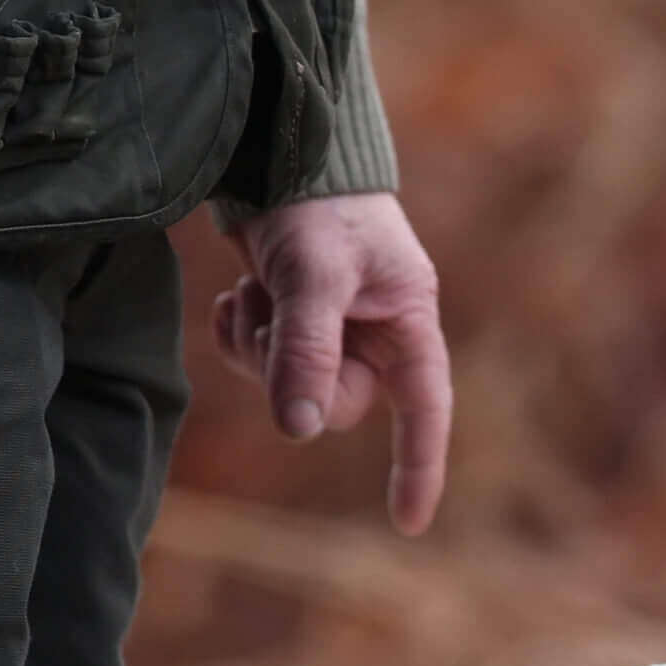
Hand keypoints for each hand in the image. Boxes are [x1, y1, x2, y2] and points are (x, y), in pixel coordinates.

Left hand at [218, 192, 451, 534]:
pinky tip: (239, 289)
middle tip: (271, 315)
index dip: (418, 467)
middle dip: (295, 370)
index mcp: (408, 320)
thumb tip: (300, 432)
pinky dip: (244, 329)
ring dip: (259, 346)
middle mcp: (376, 330)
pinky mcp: (292, 312)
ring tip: (252, 292)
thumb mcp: (314, 276)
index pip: (425, 410)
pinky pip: (263, 357)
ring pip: (292, 384)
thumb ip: (308, 352)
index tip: (407, 523)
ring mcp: (332, 324)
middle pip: (339, 402)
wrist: (276, 142)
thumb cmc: (316, 201)